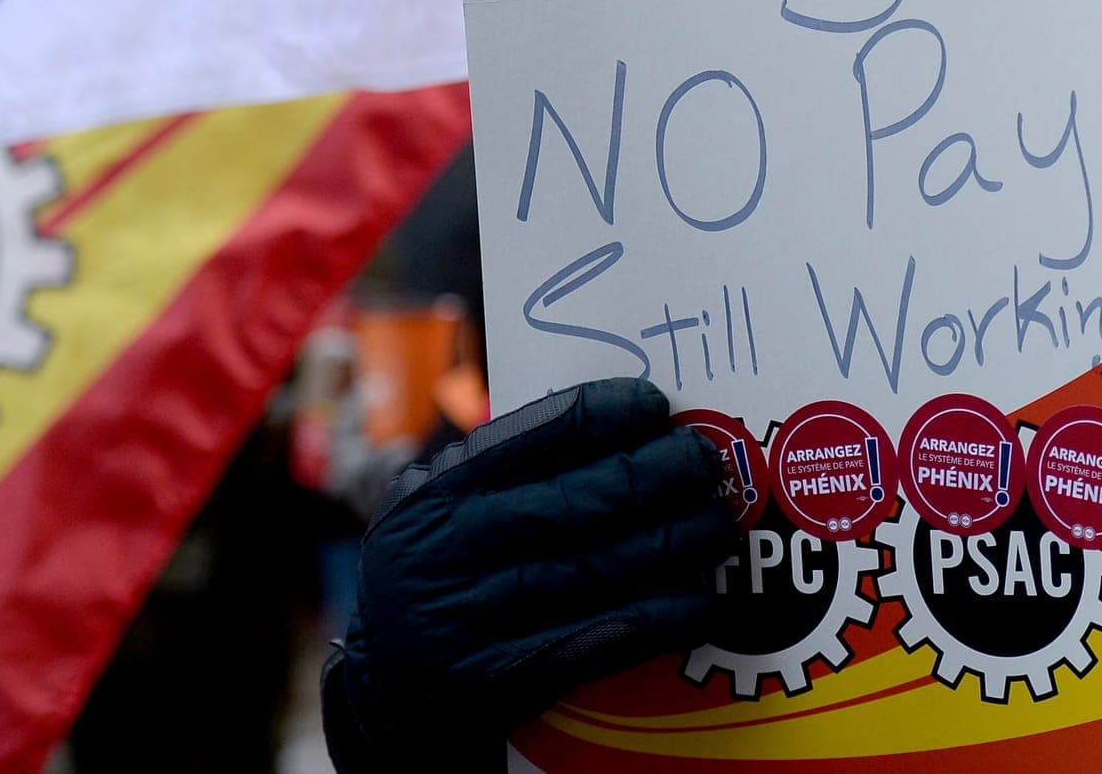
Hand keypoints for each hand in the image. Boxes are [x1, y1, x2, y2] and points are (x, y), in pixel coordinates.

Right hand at [322, 378, 738, 771]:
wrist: (382, 694)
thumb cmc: (433, 583)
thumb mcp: (436, 515)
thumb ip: (502, 475)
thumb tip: (615, 428)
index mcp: (435, 496)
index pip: (533, 436)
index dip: (606, 414)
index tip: (657, 405)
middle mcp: (444, 552)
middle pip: (575, 502)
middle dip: (653, 476)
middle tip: (705, 463)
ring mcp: (466, 620)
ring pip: (595, 569)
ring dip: (672, 543)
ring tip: (719, 524)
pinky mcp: (496, 681)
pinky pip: (597, 640)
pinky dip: (658, 618)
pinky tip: (702, 602)